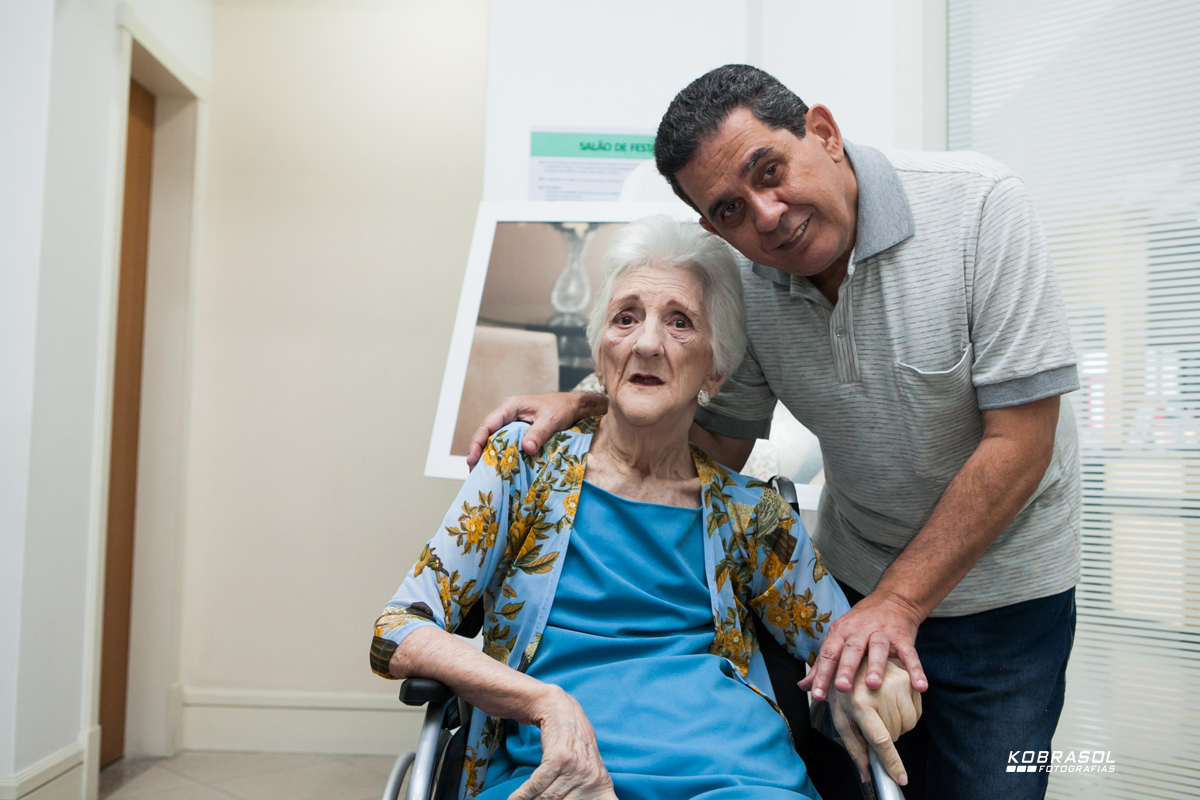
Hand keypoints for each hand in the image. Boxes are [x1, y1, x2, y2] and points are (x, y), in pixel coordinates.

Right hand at [465, 392, 604, 468]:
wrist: (571, 407)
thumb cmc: (560, 408)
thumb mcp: (551, 420)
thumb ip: (538, 433)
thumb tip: (527, 449)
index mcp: (510, 407)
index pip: (487, 424)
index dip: (477, 442)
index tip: (472, 458)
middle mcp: (506, 414)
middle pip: (486, 434)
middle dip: (478, 452)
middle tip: (473, 472)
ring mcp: (510, 423)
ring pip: (493, 439)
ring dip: (487, 455)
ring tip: (481, 474)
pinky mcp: (516, 431)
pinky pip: (503, 443)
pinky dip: (499, 455)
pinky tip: (498, 468)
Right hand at [509, 686, 615, 799]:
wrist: (560, 708)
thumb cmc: (571, 740)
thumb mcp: (586, 764)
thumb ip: (584, 787)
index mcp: (602, 783)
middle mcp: (592, 777)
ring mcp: (576, 768)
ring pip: (547, 799)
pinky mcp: (559, 759)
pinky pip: (536, 786)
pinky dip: (521, 796)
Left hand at [798, 589, 926, 700]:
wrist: (892, 600)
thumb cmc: (860, 625)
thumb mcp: (839, 638)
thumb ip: (823, 664)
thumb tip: (803, 686)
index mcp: (840, 633)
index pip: (828, 655)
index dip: (821, 675)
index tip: (817, 695)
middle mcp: (859, 631)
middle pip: (851, 650)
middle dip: (845, 668)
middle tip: (842, 688)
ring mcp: (882, 632)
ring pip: (878, 648)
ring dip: (876, 666)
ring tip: (873, 685)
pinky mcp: (903, 636)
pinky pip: (910, 654)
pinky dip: (916, 670)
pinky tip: (920, 687)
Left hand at [828, 658, 921, 785]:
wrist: (853, 658)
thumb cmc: (844, 690)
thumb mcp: (841, 718)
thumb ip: (855, 748)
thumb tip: (866, 774)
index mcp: (859, 703)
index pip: (880, 739)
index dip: (891, 761)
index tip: (901, 778)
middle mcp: (880, 691)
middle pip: (895, 733)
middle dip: (885, 735)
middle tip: (872, 720)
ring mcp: (897, 683)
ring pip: (908, 724)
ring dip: (897, 726)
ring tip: (880, 710)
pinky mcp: (908, 678)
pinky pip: (916, 712)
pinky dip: (906, 715)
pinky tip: (891, 702)